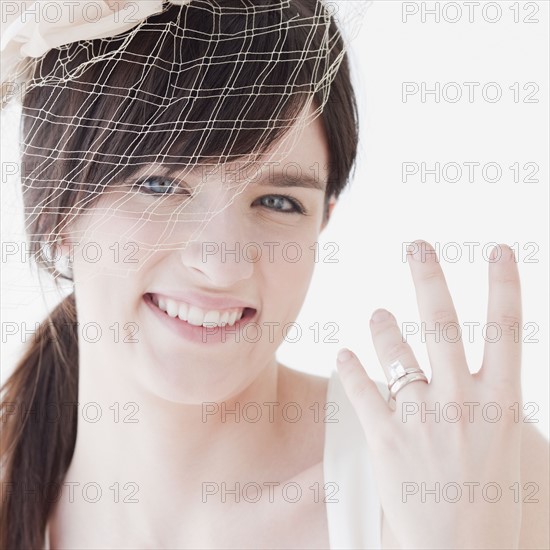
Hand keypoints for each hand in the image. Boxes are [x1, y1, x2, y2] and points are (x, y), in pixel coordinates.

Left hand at [337, 240, 523, 549]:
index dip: (504, 286)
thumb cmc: (497, 505)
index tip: (498, 249)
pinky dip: (350, 368)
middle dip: (429, 279)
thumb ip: (499, 405)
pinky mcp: (385, 438)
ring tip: (378, 313)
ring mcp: (421, 418)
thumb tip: (491, 374)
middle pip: (442, 325)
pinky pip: (362, 391)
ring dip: (384, 328)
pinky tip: (343, 353)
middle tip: (415, 245)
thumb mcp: (513, 449)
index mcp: (501, 402)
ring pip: (396, 353)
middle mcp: (460, 401)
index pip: (507, 331)